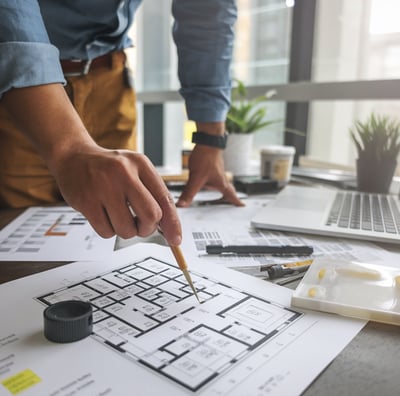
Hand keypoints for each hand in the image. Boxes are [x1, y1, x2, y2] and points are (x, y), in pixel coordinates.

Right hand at [51, 145, 181, 244]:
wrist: (73, 157)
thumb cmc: (109, 168)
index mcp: (141, 164)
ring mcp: (103, 187)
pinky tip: (103, 215)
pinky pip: (106, 232)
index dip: (173, 223)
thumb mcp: (136, 170)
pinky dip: (108, 230)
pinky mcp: (85, 201)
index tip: (175, 239)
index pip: (165, 198)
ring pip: (127, 229)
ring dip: (126, 231)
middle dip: (148, 228)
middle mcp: (123, 173)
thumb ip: (153, 194)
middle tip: (140, 226)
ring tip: (118, 216)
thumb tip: (170, 228)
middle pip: (150, 216)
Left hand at [176, 144, 243, 207]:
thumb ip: (188, 193)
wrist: (207, 141)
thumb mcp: (195, 178)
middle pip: (229, 190)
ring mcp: (217, 171)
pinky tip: (209, 181)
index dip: (236, 202)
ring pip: (223, 183)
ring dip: (224, 190)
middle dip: (232, 197)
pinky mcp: (212, 165)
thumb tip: (182, 205)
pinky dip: (215, 182)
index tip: (242, 206)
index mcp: (221, 183)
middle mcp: (221, 177)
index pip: (230, 195)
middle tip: (236, 202)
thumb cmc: (206, 157)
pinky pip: (215, 177)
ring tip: (223, 195)